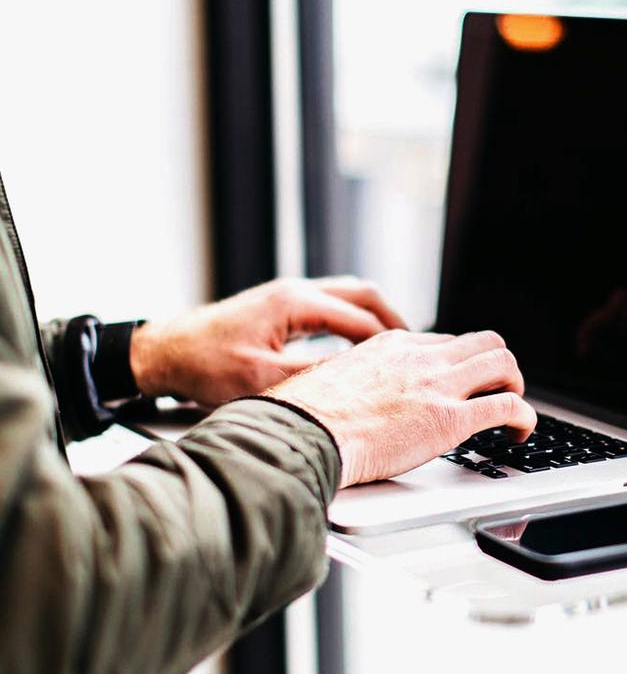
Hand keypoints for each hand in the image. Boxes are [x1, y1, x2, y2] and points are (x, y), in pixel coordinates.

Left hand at [130, 276, 406, 405]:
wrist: (163, 352)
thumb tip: (354, 381)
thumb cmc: (203, 364)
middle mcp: (295, 292)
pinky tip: (358, 345)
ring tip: (394, 345)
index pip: (360, 320)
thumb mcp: (261, 379)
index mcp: (295, 303)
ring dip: (374, 317)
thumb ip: (312, 377)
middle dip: (393, 318)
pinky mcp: (279, 307)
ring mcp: (287, 296)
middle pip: (362, 294)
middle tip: (416, 344)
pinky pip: (330, 305)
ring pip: (348, 296)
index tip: (412, 360)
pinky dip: (353, 320)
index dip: (390, 342)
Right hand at [265, 329, 536, 486]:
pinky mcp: (451, 418)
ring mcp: (439, 385)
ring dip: (516, 384)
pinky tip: (521, 433)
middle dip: (498, 365)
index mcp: (392, 346)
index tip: (462, 382)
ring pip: (503, 363)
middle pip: (484, 342)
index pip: (445, 343)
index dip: (461, 363)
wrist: (303, 433)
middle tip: (499, 389)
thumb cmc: (306, 417)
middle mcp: (421, 357)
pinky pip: (507, 407)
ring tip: (514, 409)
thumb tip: (353, 399)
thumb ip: (357, 381)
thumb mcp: (333, 380)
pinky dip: (524, 418)